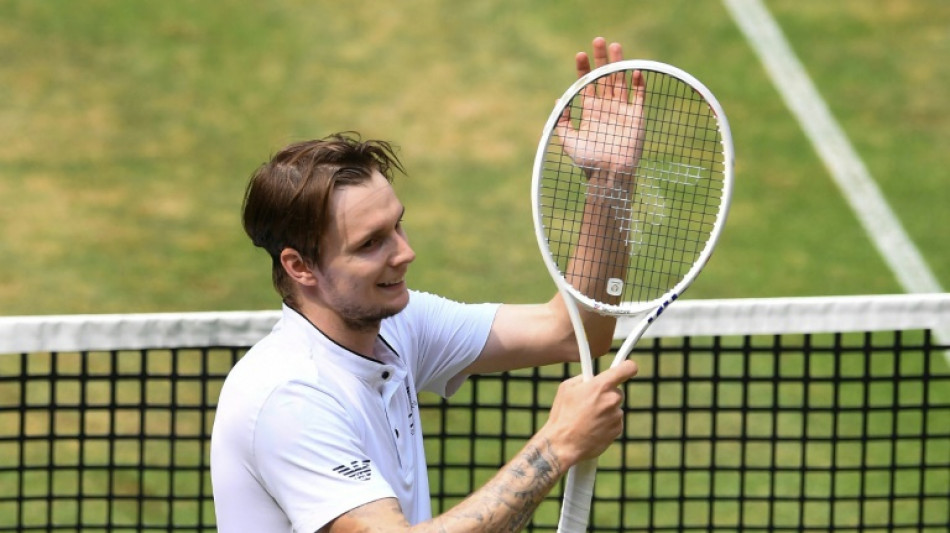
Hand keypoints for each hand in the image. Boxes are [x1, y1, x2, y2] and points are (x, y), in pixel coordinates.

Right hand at [541, 359, 638, 464]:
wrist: (563, 444)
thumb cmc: (563, 415)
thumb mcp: (566, 388)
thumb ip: (583, 378)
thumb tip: (591, 377)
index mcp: (601, 385)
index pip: (627, 369)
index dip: (627, 367)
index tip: (626, 368)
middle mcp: (612, 399)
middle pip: (617, 391)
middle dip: (606, 395)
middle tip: (590, 401)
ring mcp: (616, 416)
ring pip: (614, 408)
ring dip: (605, 410)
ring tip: (587, 418)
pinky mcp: (617, 430)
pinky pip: (614, 421)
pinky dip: (606, 423)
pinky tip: (592, 427)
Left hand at [555, 37, 645, 176]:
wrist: (609, 175)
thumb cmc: (587, 161)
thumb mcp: (568, 140)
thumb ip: (562, 121)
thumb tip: (558, 101)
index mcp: (590, 112)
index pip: (586, 85)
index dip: (583, 69)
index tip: (579, 54)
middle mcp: (606, 108)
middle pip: (604, 78)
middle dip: (601, 59)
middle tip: (598, 40)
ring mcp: (622, 111)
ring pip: (620, 81)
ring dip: (619, 64)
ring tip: (615, 46)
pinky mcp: (637, 117)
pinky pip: (639, 97)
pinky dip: (638, 84)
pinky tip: (635, 70)